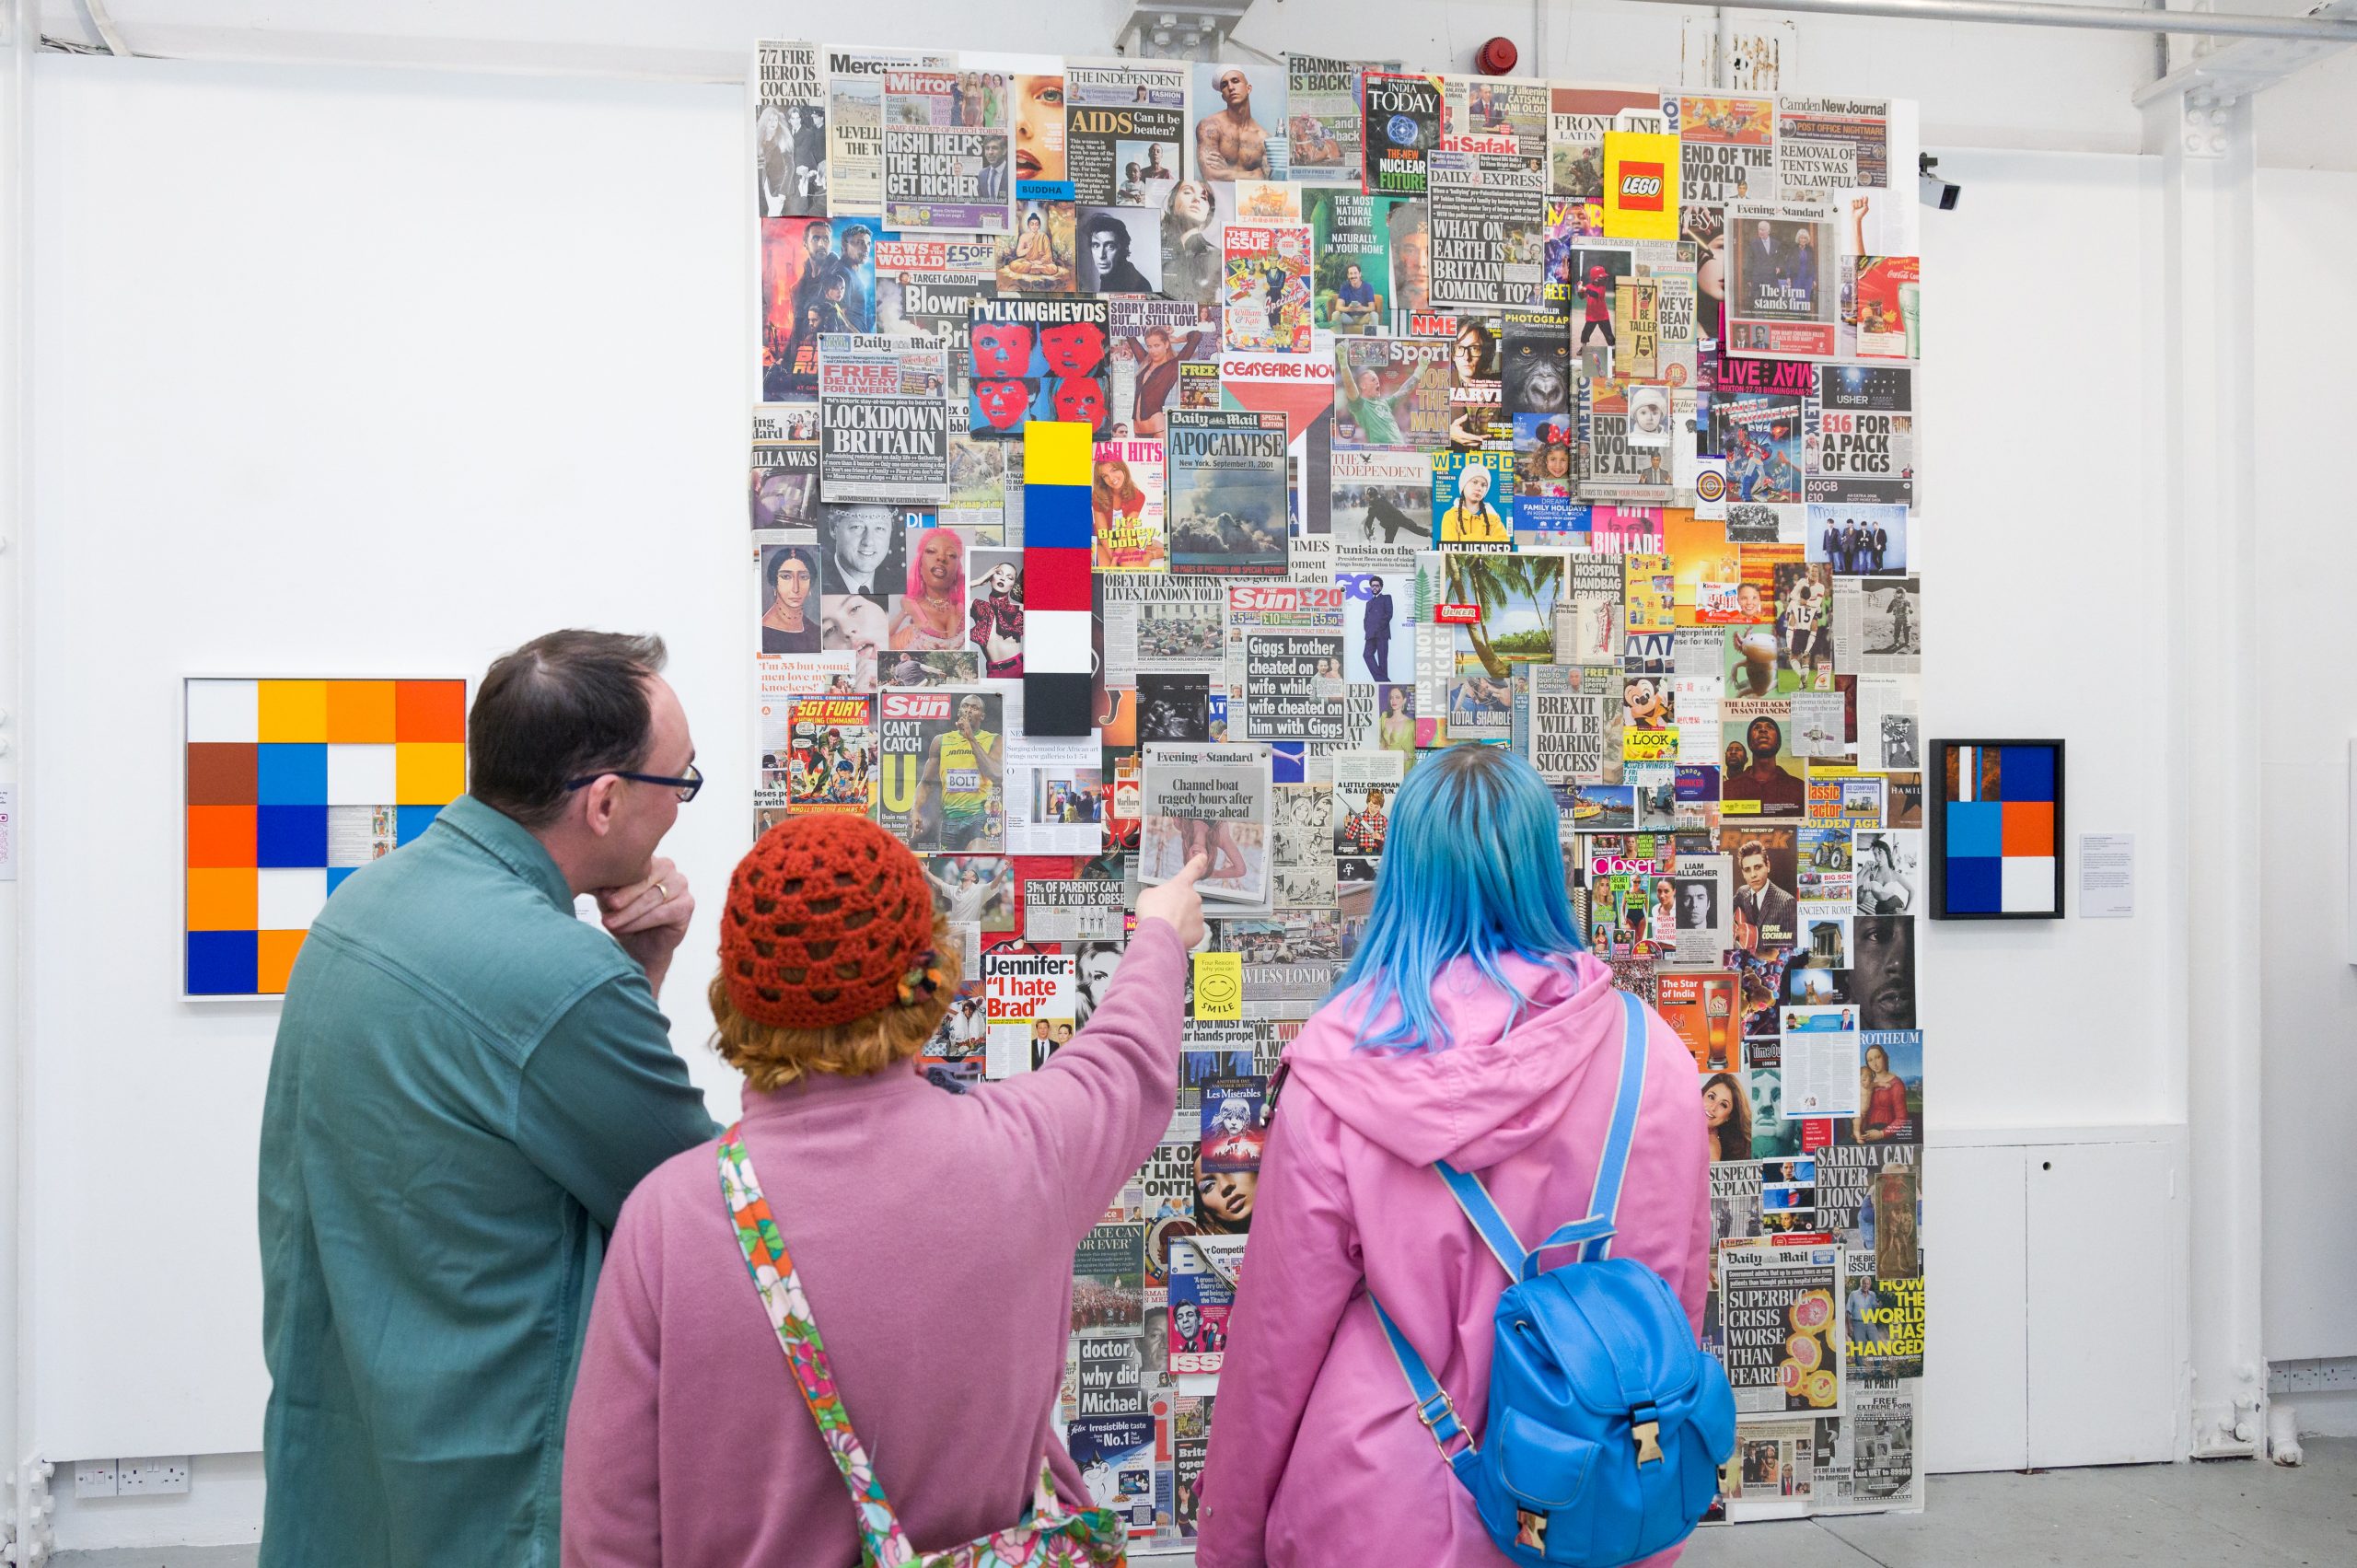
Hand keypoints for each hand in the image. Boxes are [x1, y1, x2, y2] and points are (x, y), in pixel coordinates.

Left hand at [597, 857, 694, 995]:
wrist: (640, 946)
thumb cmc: (624, 918)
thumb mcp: (607, 901)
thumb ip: (605, 890)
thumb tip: (600, 886)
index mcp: (648, 859)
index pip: (633, 866)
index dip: (616, 879)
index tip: (599, 893)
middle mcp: (667, 867)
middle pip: (644, 880)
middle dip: (623, 896)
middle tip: (607, 907)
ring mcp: (680, 885)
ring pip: (651, 897)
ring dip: (629, 912)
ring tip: (610, 922)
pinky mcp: (687, 905)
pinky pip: (661, 913)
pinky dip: (641, 922)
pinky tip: (624, 929)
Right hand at [1136, 854, 1208, 949]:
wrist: (1159, 935)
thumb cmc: (1153, 913)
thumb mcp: (1146, 895)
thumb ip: (1156, 893)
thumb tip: (1156, 898)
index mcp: (1181, 885)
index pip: (1192, 869)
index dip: (1198, 862)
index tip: (1203, 857)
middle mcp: (1193, 898)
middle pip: (1187, 900)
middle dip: (1178, 907)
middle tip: (1164, 914)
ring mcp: (1198, 915)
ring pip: (1190, 917)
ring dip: (1180, 921)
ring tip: (1166, 926)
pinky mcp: (1199, 931)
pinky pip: (1192, 931)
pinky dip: (1184, 934)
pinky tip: (1173, 935)